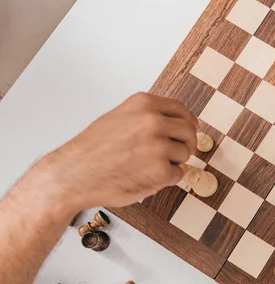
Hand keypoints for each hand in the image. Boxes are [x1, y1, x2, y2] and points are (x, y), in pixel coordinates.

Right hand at [29, 93, 198, 210]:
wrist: (73, 175)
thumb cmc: (93, 149)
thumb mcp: (120, 117)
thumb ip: (148, 116)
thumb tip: (180, 121)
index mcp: (144, 105)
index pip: (181, 110)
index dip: (188, 122)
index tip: (191, 128)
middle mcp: (154, 122)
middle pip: (189, 132)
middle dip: (185, 144)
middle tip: (174, 153)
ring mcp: (159, 147)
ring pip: (185, 154)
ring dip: (173, 162)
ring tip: (148, 165)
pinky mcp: (161, 172)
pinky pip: (178, 174)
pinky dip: (166, 179)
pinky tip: (145, 176)